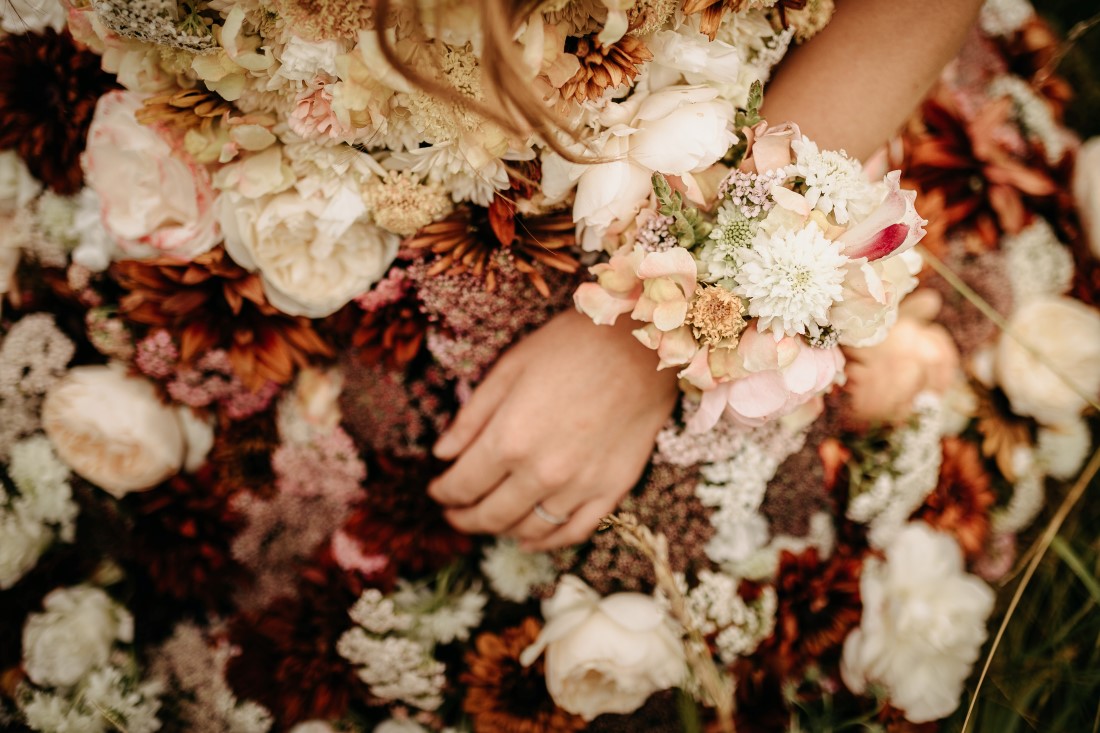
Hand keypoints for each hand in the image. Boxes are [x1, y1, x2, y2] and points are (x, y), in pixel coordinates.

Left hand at [428, 308, 678, 550]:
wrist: (644, 347)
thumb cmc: (573, 346)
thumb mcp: (511, 368)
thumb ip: (473, 416)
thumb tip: (443, 453)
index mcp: (509, 438)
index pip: (463, 484)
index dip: (443, 492)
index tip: (437, 489)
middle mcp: (541, 472)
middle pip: (490, 514)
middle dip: (465, 518)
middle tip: (455, 513)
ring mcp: (579, 486)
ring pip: (528, 529)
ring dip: (501, 530)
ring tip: (490, 521)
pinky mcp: (611, 490)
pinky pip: (573, 531)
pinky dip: (547, 541)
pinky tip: (531, 538)